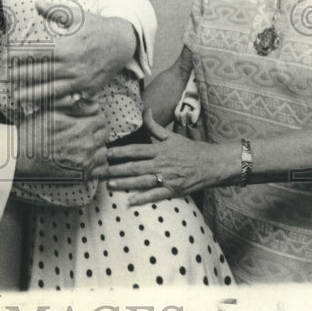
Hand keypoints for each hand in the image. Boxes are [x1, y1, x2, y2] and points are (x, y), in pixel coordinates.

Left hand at [12, 4, 135, 113]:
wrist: (122, 42)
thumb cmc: (96, 26)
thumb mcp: (76, 15)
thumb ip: (54, 12)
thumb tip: (36, 4)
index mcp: (66, 46)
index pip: (37, 54)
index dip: (19, 57)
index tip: (5, 59)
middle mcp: (71, 65)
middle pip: (41, 73)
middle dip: (21, 76)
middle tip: (6, 80)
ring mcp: (80, 79)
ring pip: (51, 89)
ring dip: (32, 94)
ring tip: (17, 97)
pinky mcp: (88, 89)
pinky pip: (68, 98)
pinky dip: (54, 102)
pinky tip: (41, 105)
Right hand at [15, 109, 110, 181]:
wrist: (19, 157)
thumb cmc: (32, 133)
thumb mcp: (50, 112)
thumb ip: (72, 106)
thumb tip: (91, 101)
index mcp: (79, 128)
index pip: (101, 119)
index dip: (94, 117)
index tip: (87, 119)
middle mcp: (85, 146)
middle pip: (105, 134)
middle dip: (97, 131)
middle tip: (86, 131)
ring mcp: (85, 163)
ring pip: (104, 151)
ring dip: (98, 147)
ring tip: (85, 145)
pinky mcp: (81, 176)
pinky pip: (102, 169)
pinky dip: (98, 164)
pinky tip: (87, 159)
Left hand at [104, 110, 235, 204]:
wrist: (211, 164)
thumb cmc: (190, 149)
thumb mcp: (171, 135)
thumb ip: (154, 125)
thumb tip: (145, 109)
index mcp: (159, 149)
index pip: (135, 150)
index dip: (119, 152)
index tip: (104, 154)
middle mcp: (161, 163)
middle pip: (135, 167)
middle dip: (116, 169)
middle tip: (99, 172)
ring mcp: (167, 178)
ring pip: (142, 181)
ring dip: (125, 183)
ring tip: (110, 185)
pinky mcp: (174, 190)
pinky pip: (156, 195)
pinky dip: (143, 198)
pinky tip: (131, 201)